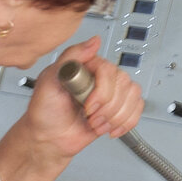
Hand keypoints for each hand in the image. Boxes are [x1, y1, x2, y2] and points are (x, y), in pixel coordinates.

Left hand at [18, 36, 144, 161]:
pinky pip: (137, 109)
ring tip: (97, 123)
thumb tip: (94, 41)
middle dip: (108, 108)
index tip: (87, 105)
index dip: (102, 92)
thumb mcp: (49, 79)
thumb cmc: (45, 111)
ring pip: (133, 97)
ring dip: (115, 117)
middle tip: (89, 116)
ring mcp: (111, 94)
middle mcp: (101, 78)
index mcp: (88, 67)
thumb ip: (71, 56)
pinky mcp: (118, 109)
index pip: (109, 71)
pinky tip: (110, 127)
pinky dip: (126, 122)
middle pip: (124, 84)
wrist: (49, 139)